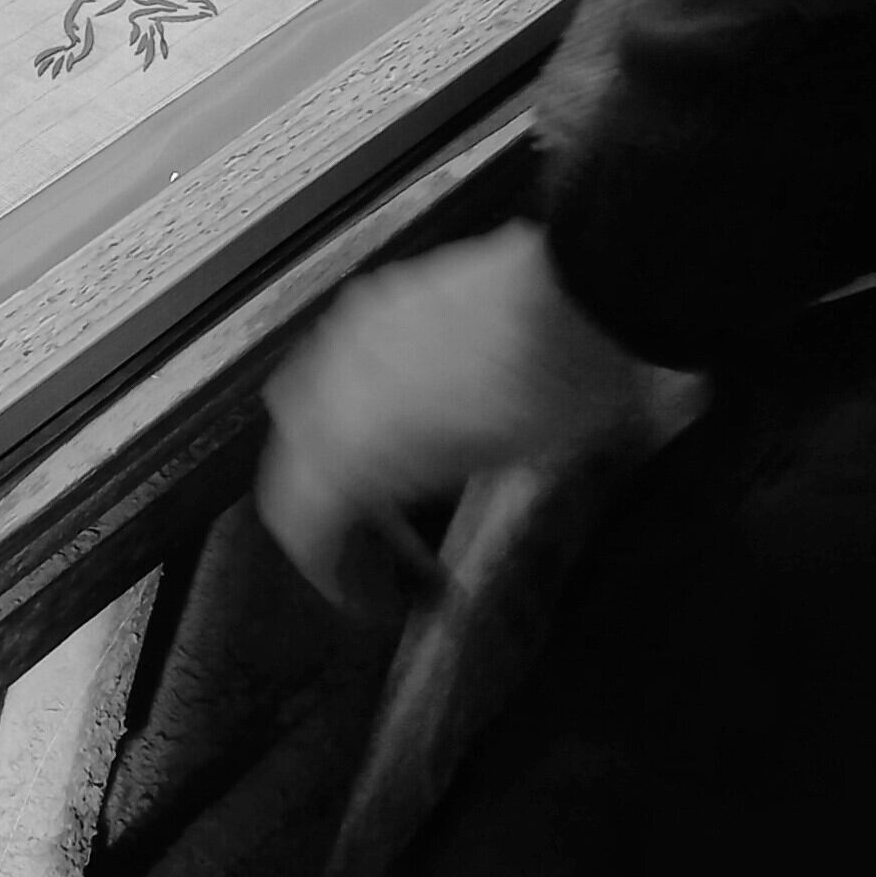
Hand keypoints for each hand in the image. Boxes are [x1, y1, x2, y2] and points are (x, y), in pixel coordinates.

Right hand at [254, 225, 649, 607]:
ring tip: (396, 470)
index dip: (326, 567)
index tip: (366, 593)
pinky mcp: (379, 297)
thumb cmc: (554, 389)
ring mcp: (349, 329)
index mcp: (350, 437)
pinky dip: (355, 397)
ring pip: (305, 401)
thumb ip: (414, 481)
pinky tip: (410, 406)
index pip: (297, 517)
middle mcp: (329, 380)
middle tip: (381, 534)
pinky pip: (339, 359)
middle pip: (290, 458)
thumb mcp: (492, 464)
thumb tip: (389, 496)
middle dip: (321, 501)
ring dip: (333, 446)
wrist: (585, 283)